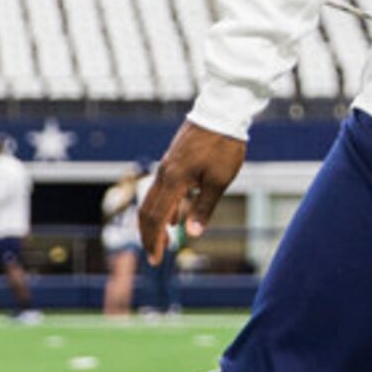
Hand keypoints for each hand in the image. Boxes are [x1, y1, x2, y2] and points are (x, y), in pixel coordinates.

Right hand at [141, 120, 246, 263]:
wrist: (222, 111)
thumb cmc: (224, 146)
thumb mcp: (219, 180)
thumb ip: (203, 208)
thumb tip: (190, 234)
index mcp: (174, 181)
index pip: (156, 217)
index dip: (154, 241)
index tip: (155, 260)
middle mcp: (165, 174)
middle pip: (148, 210)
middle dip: (149, 235)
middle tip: (154, 256)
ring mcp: (168, 166)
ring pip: (153, 199)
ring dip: (156, 222)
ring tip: (163, 240)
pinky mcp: (174, 160)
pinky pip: (163, 189)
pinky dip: (165, 206)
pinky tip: (176, 216)